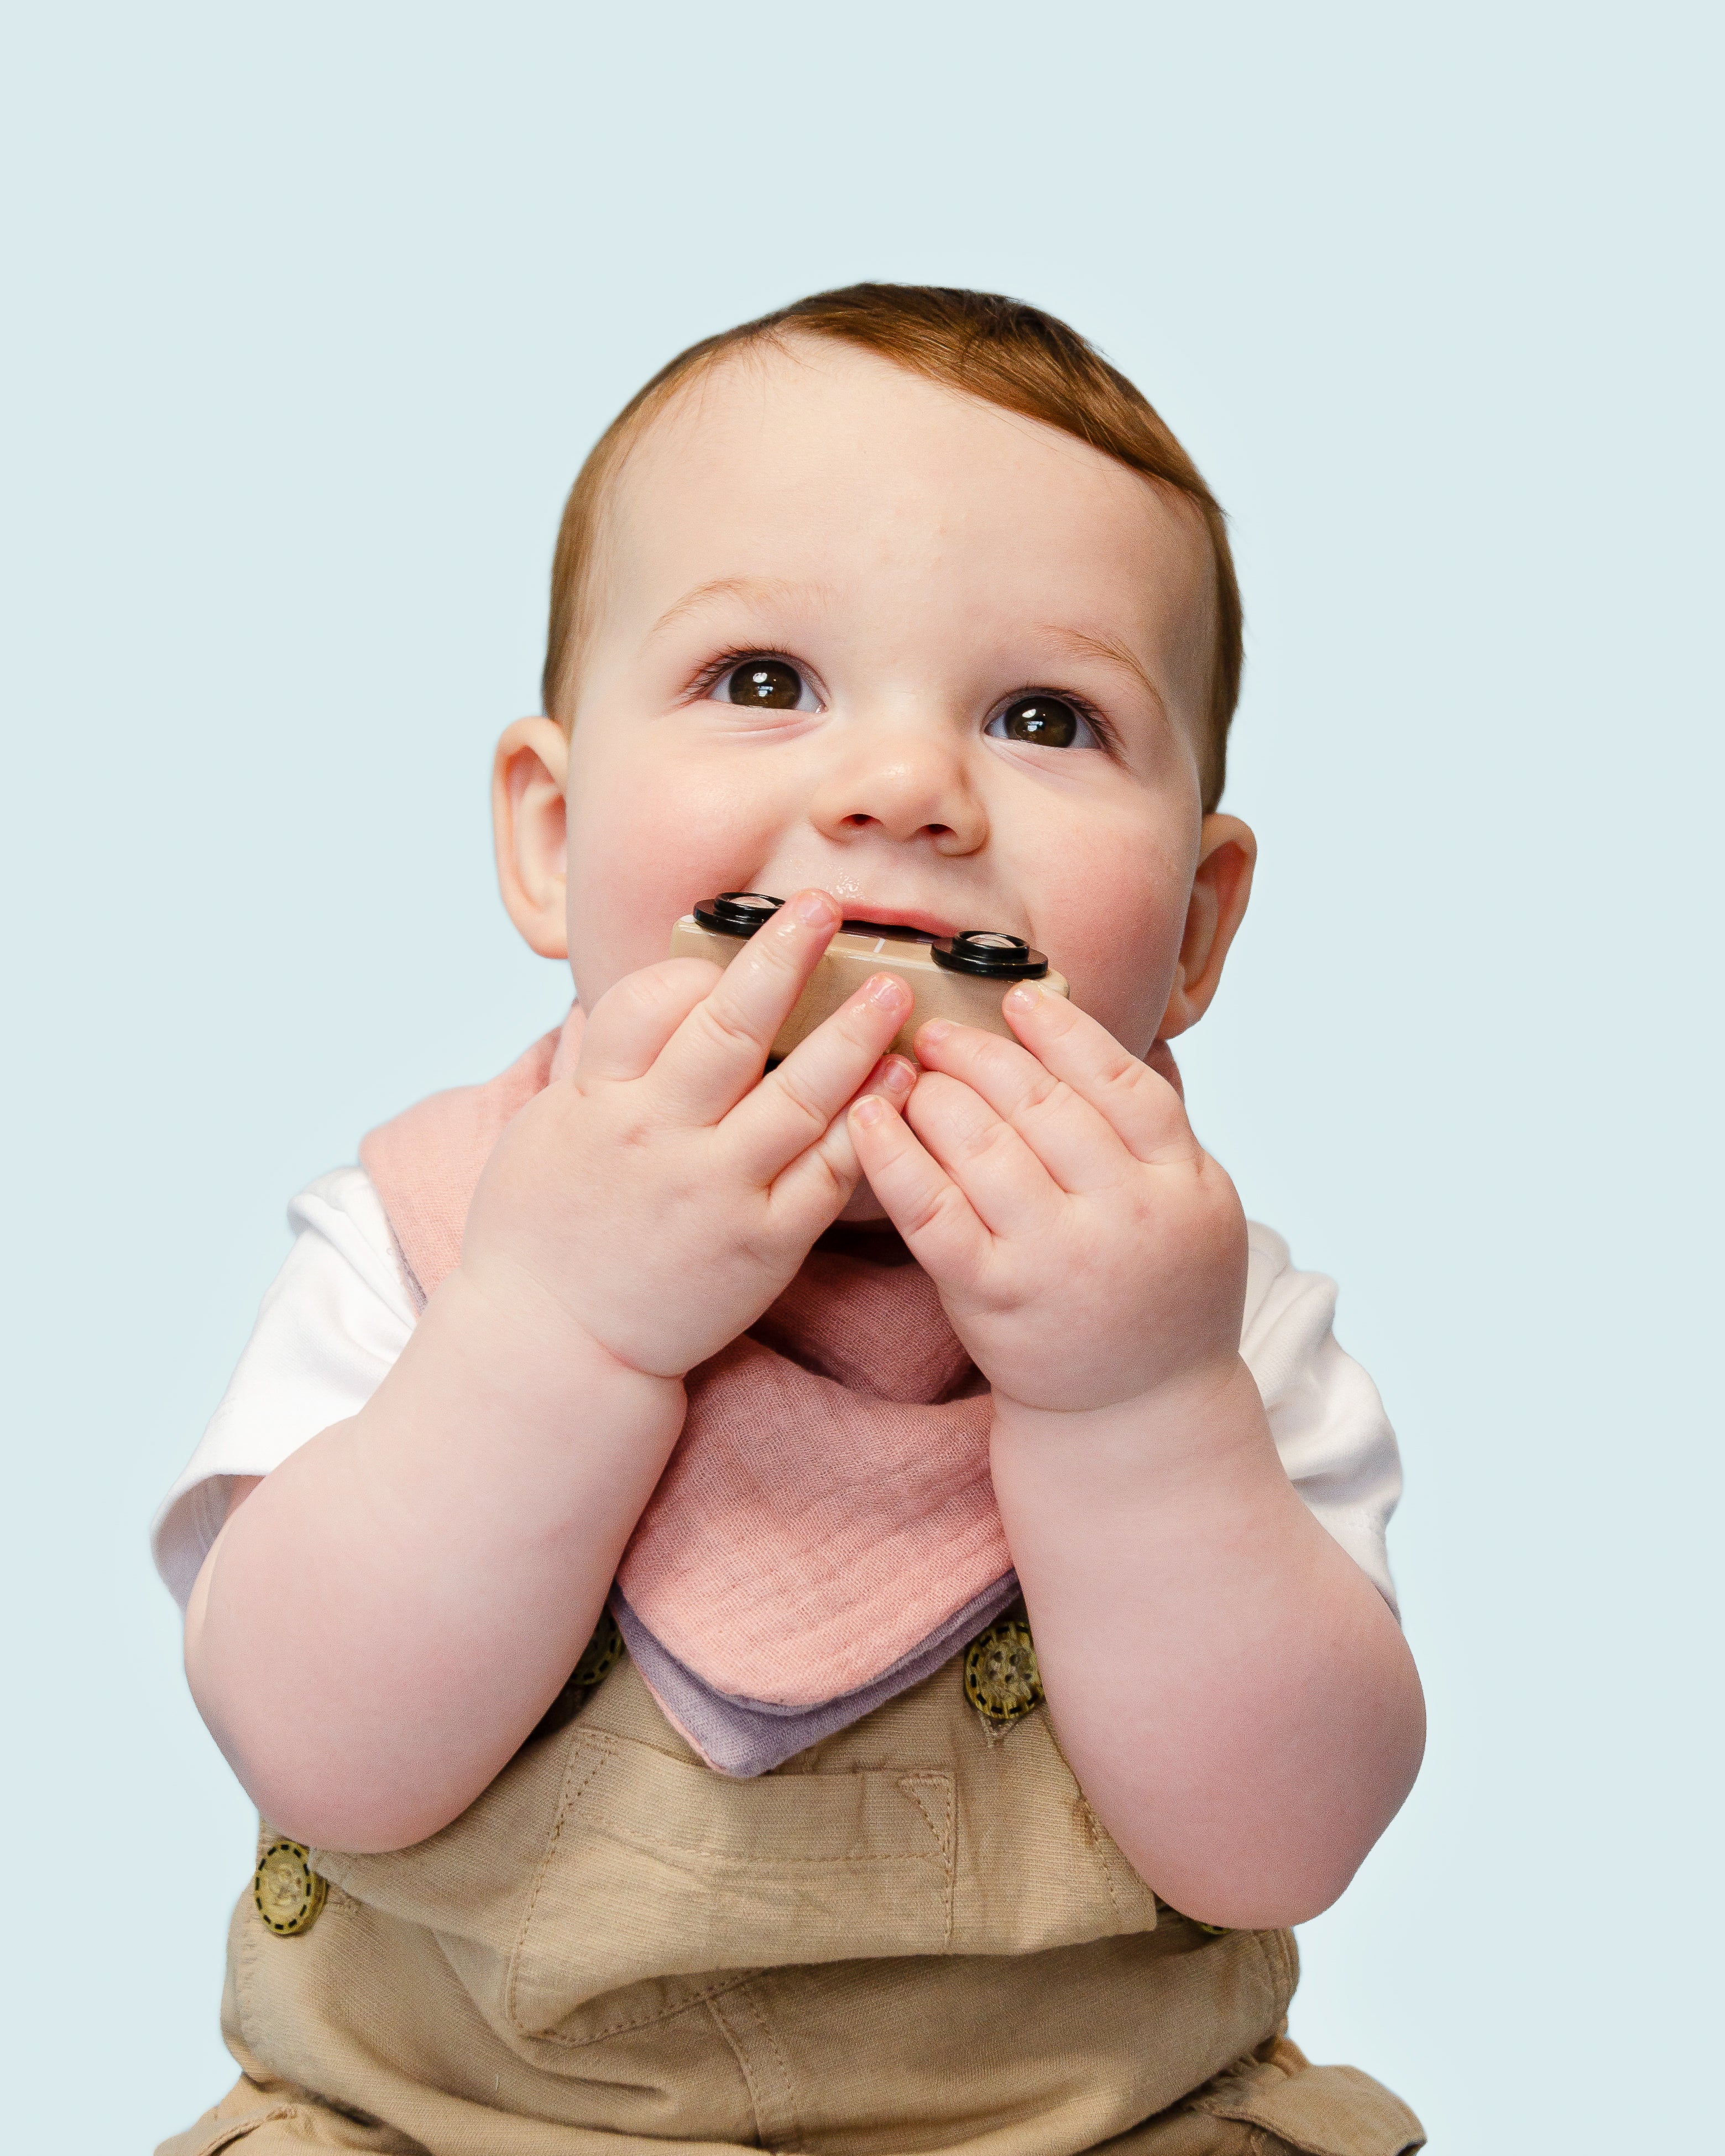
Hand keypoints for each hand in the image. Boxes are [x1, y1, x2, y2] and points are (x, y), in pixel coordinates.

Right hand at [460, 890, 914, 1378]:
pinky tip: (900, 1080)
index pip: (653, 1003)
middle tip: (829, 906)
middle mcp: (659, 1138)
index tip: (745, 945)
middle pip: (732, 1029)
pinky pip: (826, 1172)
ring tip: (892, 989)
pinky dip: (868, 1121)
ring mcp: (716, 1191)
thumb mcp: (545, 1129)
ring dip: (851, 1035)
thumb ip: (601, 1065)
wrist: (556, 1346)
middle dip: (784, 958)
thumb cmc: (544, 1232)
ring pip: (798, 1096)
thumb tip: (651, 998)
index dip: (703, 967)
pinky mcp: (763, 1243)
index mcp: (600, 1101)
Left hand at [848, 983, 1245, 1413]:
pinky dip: (892, 1157)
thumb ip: (1157, 1131)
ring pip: (982, 1145)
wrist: (1137, 1413)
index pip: (1119, 1081)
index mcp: (1181, 1181)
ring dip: (935, 1093)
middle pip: (1042, 1105)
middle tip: (937, 1032)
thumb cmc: (1159, 1295)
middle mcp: (1124, 1214)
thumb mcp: (1199, 1205)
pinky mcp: (992, 1296)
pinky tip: (866, 1118)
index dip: (1063, 1031)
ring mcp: (1055, 1257)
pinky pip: (930, 1211)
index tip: (1017, 998)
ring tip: (909, 1073)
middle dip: (980, 1054)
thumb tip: (1107, 1038)